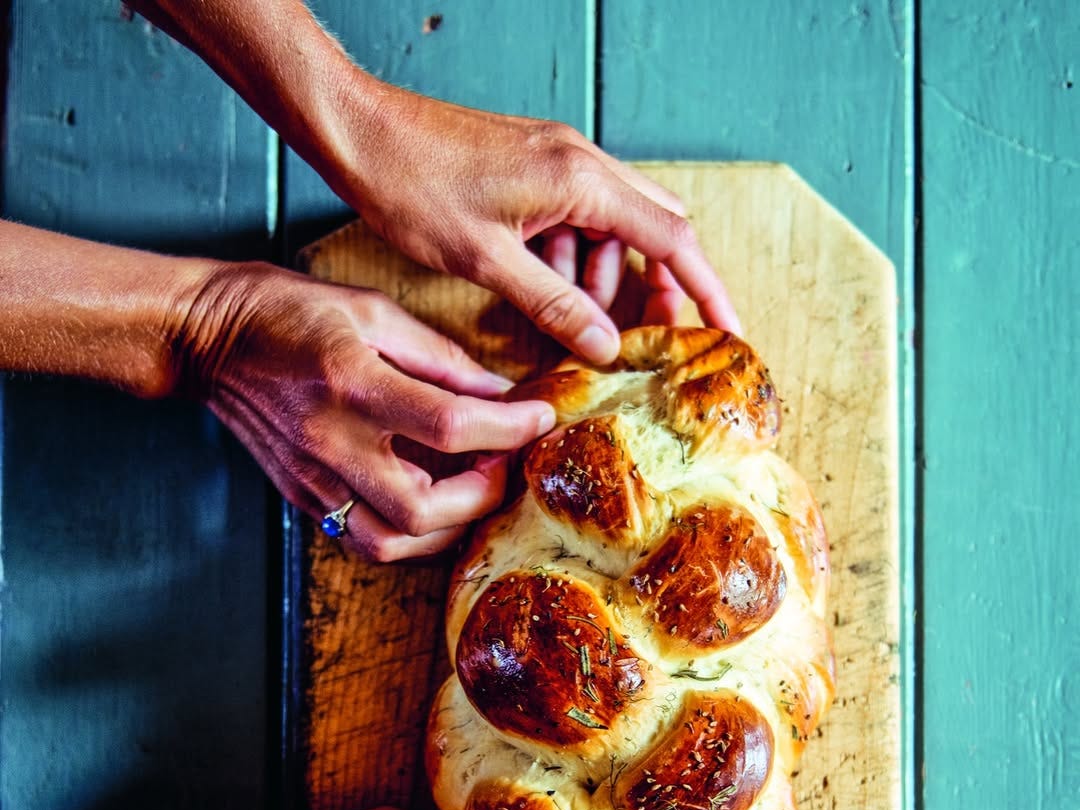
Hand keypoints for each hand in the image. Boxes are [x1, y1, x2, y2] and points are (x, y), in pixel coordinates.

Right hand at [175, 261, 556, 558]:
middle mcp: (331, 441)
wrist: (207, 338)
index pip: (450, 425)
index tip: (538, 418)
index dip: (508, 428)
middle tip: (504, 463)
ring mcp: (314, 478)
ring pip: (392, 541)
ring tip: (471, 489)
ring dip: (447, 526)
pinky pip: (366, 540)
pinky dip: (410, 534)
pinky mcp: (304, 497)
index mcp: (352, 383)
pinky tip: (432, 505)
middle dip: (483, 494)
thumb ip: (442, 359)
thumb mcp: (372, 312)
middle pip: (424, 508)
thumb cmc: (288, 313)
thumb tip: (501, 394)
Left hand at [337, 83, 740, 361]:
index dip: (706, 290)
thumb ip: (555, 306)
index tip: (727, 331)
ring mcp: (558, 161)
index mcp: (581, 179)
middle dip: (659, 286)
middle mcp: (581, 161)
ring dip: (603, 278)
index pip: (672, 238)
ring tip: (570, 321)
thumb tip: (607, 347)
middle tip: (650, 339)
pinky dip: (570, 260)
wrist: (360, 132)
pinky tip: (539, 288)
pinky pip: (576, 219)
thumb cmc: (414, 187)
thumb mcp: (488, 262)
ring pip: (612, 228)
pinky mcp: (534, 168)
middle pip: (654, 227)